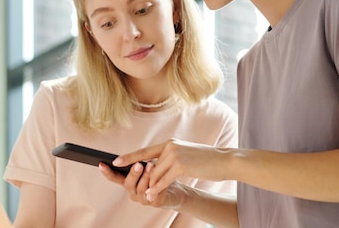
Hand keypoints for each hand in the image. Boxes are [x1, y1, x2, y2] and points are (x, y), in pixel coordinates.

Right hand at [99, 160, 185, 208]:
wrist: (177, 185)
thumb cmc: (160, 172)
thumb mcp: (149, 164)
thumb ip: (140, 161)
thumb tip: (134, 156)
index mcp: (128, 180)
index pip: (115, 177)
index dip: (107, 172)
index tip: (101, 164)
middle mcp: (132, 191)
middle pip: (127, 183)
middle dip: (133, 173)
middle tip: (138, 164)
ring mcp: (142, 198)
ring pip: (141, 188)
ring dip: (146, 176)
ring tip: (151, 165)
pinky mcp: (154, 202)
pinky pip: (152, 193)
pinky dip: (155, 184)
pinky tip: (159, 177)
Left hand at [111, 139, 230, 199]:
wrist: (223, 160)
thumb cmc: (205, 160)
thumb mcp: (185, 155)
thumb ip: (170, 159)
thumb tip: (155, 167)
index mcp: (169, 143)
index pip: (145, 151)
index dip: (129, 157)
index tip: (115, 161)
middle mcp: (170, 147)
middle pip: (150, 167)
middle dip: (144, 179)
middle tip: (137, 189)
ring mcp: (174, 156)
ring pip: (155, 175)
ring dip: (151, 187)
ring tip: (146, 196)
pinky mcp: (180, 166)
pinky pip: (163, 181)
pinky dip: (158, 189)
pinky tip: (153, 195)